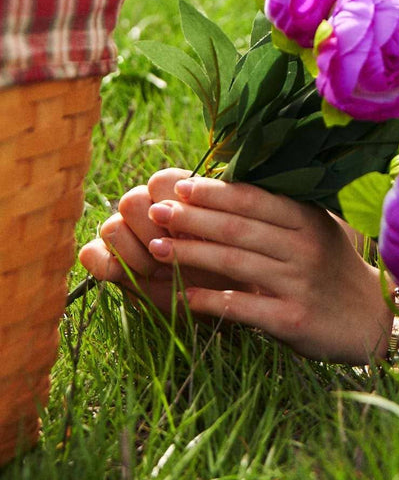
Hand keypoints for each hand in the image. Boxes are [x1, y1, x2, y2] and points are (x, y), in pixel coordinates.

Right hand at [79, 168, 236, 298]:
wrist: (217, 298)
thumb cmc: (226, 261)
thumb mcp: (224, 236)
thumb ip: (202, 214)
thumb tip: (168, 205)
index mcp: (177, 191)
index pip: (159, 181)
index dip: (173, 206)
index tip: (191, 232)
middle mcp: (148, 207)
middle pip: (132, 201)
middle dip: (153, 233)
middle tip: (174, 255)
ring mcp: (126, 232)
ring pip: (112, 227)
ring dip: (136, 253)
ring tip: (159, 270)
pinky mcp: (108, 260)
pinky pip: (90, 253)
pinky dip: (105, 265)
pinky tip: (125, 276)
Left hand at [80, 171, 393, 363]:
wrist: (371, 318)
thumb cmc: (331, 270)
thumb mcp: (315, 232)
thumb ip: (278, 215)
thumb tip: (224, 190)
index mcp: (307, 219)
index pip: (253, 198)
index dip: (213, 191)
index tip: (179, 186)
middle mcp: (304, 246)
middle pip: (238, 227)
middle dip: (192, 218)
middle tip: (156, 212)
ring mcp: (298, 283)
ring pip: (234, 262)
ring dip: (191, 254)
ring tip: (157, 248)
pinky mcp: (292, 319)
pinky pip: (242, 305)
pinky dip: (210, 300)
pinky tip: (183, 296)